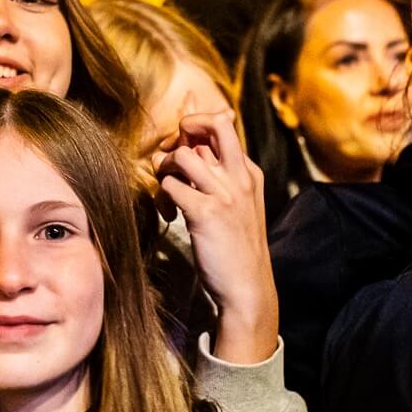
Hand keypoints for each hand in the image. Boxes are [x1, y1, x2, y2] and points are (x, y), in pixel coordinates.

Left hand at [154, 109, 277, 364]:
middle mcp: (240, 177)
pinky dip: (162, 196)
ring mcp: (225, 194)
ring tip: (167, 192)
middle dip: (184, 128)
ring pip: (183, 155)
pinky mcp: (206, 213)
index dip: (196, 124)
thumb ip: (219, 178)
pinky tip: (170, 215)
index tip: (180, 142)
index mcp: (249, 173)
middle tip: (171, 154)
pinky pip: (171, 186)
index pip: (223, 125)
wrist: (247, 287)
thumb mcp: (238, 206)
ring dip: (164, 169)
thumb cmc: (237, 248)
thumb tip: (191, 151)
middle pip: (213, 124)